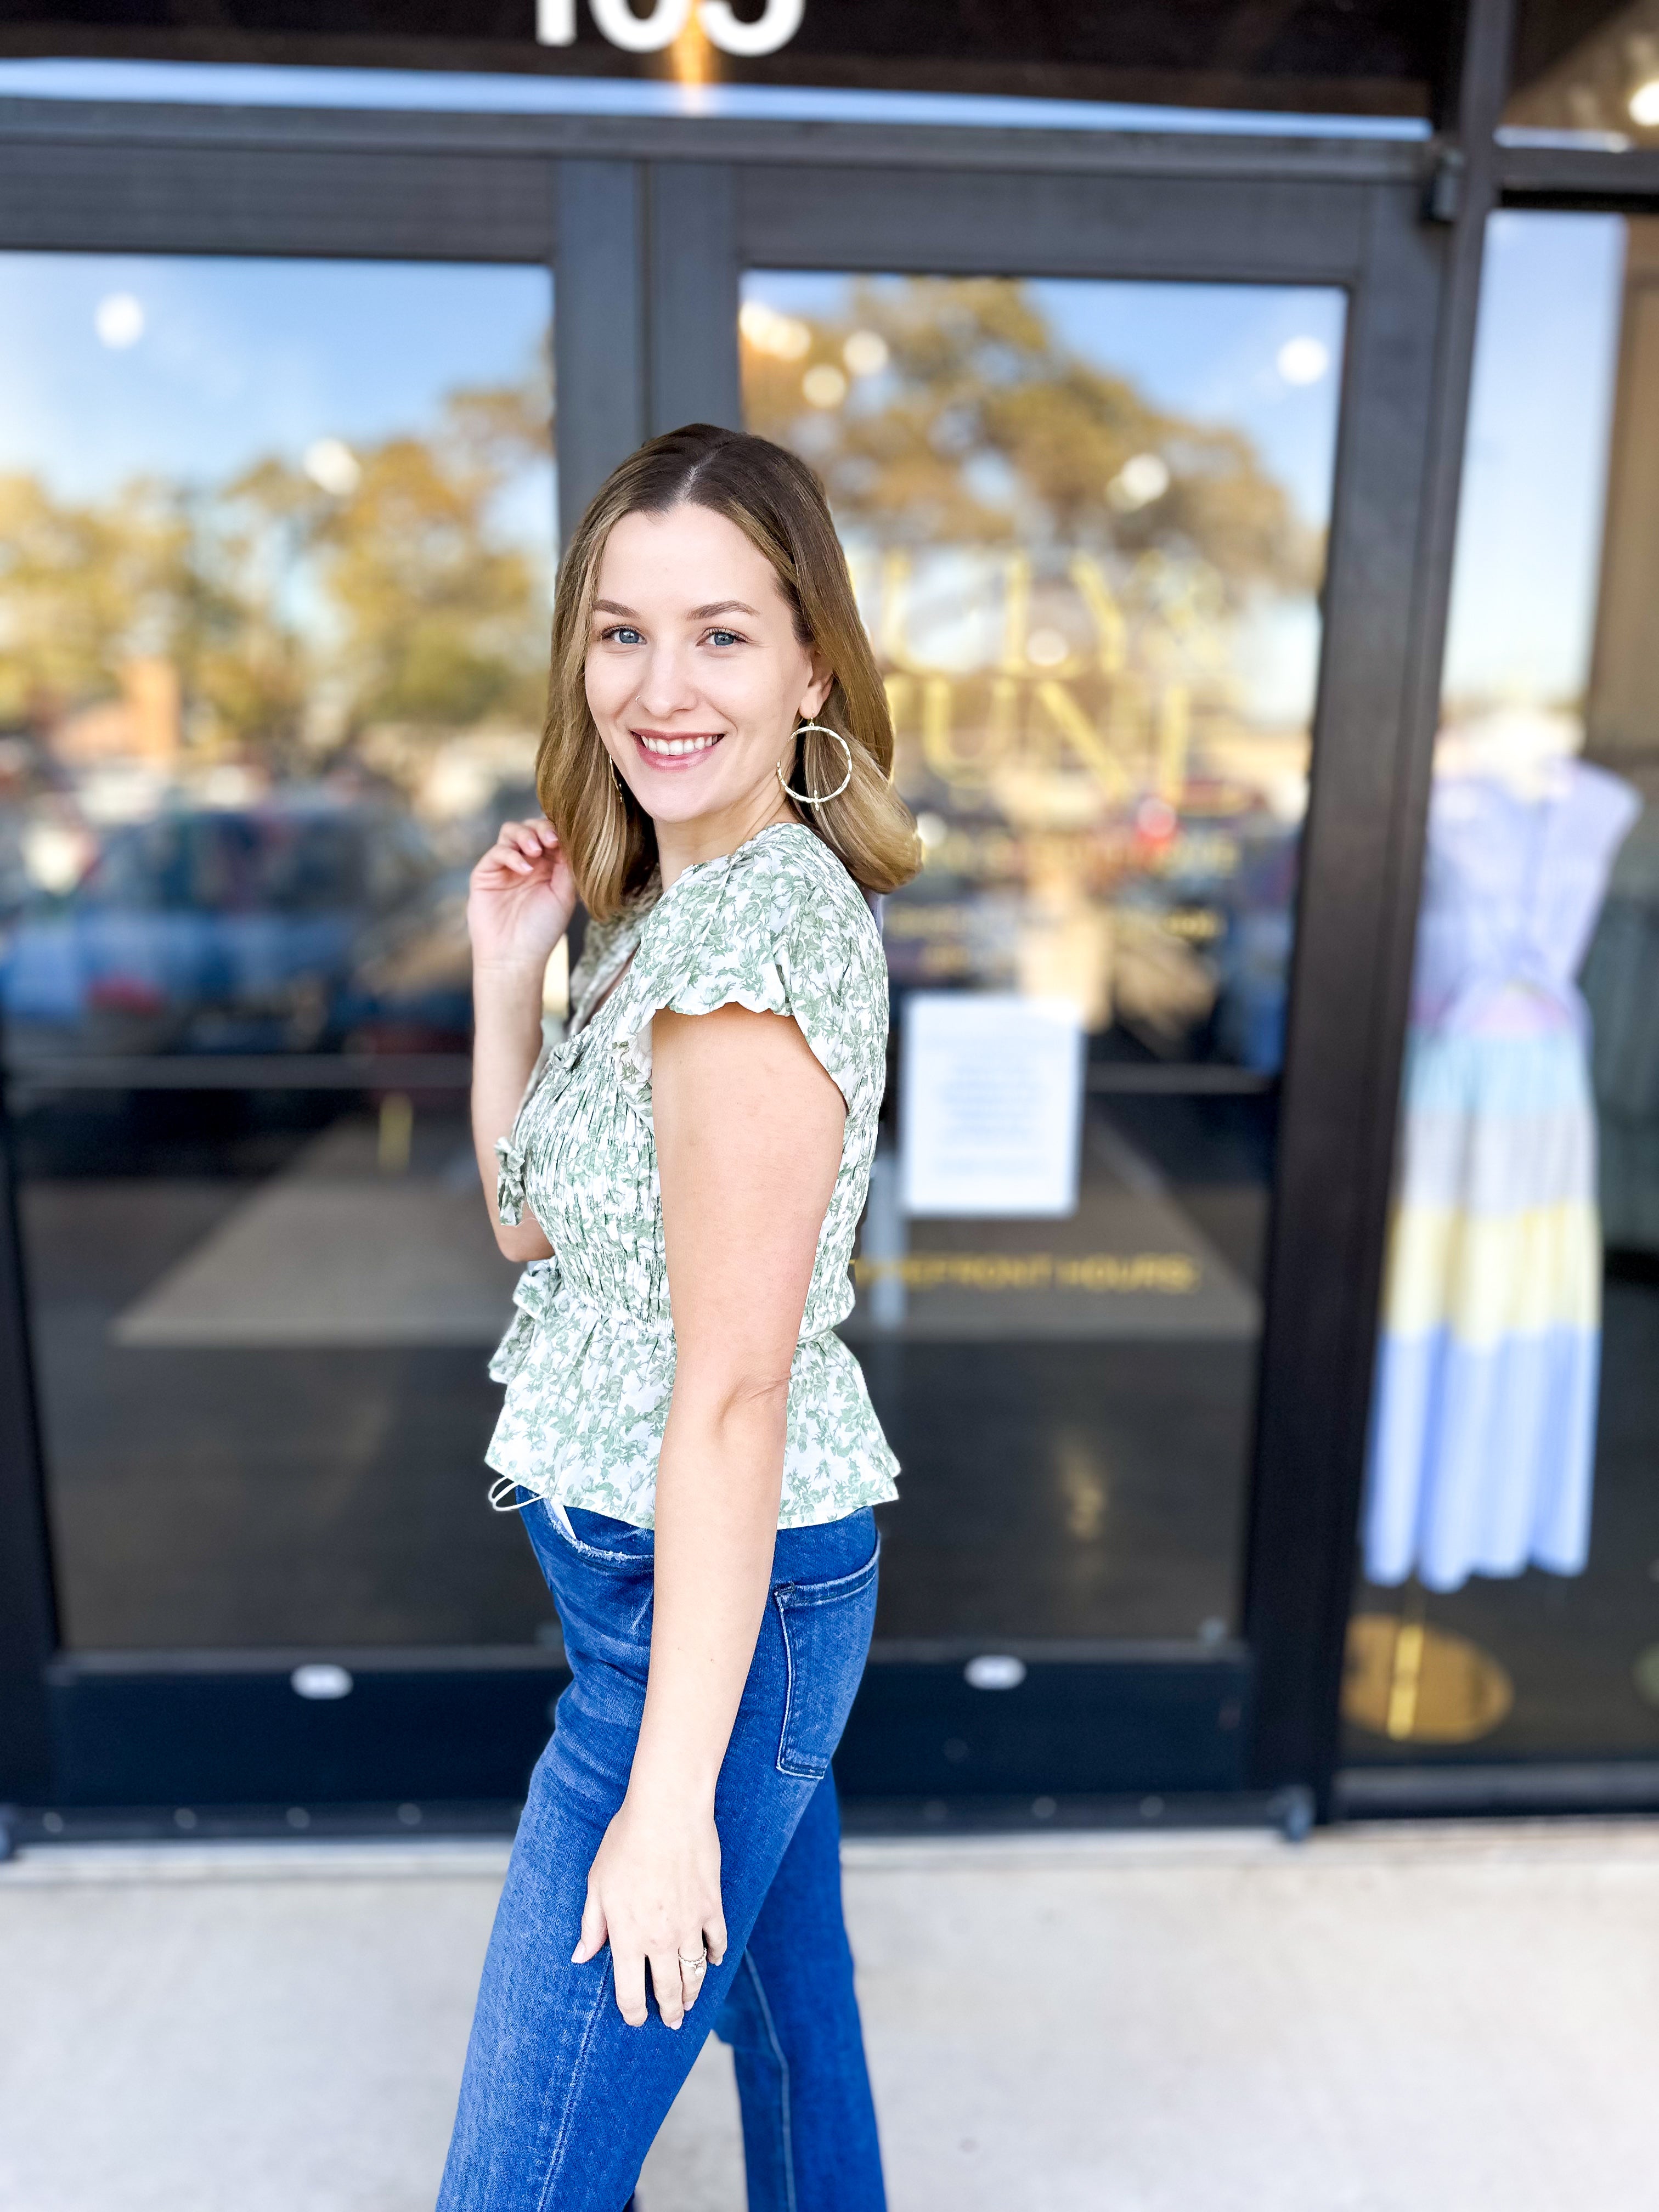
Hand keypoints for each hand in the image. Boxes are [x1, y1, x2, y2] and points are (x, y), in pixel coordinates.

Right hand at [467, 818, 575, 975]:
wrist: (515, 956)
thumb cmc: (542, 930)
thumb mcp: (563, 895)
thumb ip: (567, 866)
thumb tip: (571, 838)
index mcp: (547, 866)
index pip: (551, 835)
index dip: (558, 831)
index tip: (565, 839)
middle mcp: (526, 862)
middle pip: (531, 827)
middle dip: (542, 828)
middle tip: (551, 841)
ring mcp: (505, 866)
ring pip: (511, 831)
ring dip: (526, 835)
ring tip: (536, 851)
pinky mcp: (486, 872)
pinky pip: (497, 851)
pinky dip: (512, 855)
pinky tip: (524, 869)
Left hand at [572, 1791, 727, 2028]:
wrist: (667, 1811)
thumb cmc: (625, 1842)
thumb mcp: (597, 1884)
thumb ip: (591, 1925)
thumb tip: (581, 1957)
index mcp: (627, 1937)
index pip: (630, 1993)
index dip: (634, 2013)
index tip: (636, 2019)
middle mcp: (660, 1939)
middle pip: (667, 1990)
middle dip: (670, 2011)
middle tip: (672, 2021)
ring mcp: (690, 1925)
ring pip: (694, 1973)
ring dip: (693, 1992)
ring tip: (691, 2002)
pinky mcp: (711, 1906)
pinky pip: (717, 1942)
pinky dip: (715, 1956)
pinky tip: (712, 1961)